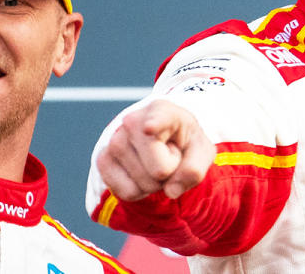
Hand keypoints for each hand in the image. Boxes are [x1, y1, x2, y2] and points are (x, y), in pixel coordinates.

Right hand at [96, 100, 215, 200]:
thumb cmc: (185, 142)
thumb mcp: (201, 151)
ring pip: (142, 185)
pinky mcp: (103, 160)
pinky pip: (126, 193)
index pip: (159, 119)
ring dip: (154, 183)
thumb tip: (171, 191)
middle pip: (159, 171)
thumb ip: (194, 169)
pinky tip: (142, 173)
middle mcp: (133, 121)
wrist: (164, 139)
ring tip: (155, 163)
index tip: (150, 127)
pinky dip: (139, 191)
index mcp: (163, 111)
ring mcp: (114, 140)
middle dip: (170, 174)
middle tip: (169, 157)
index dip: (155, 124)